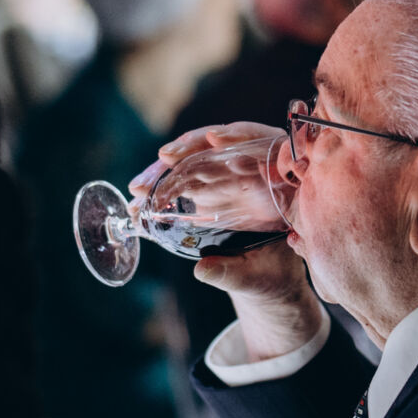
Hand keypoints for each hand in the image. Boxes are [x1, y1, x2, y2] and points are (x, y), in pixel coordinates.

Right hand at [134, 121, 324, 359]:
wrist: (265, 282)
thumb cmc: (272, 276)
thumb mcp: (257, 276)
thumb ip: (233, 272)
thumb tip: (203, 269)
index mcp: (277, 180)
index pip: (260, 141)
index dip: (237, 135)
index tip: (214, 139)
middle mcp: (250, 171)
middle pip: (217, 144)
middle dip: (187, 148)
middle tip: (165, 158)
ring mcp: (224, 178)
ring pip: (192, 159)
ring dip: (164, 169)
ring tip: (140, 187)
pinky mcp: (205, 190)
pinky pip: (180, 178)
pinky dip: (160, 186)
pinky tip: (140, 196)